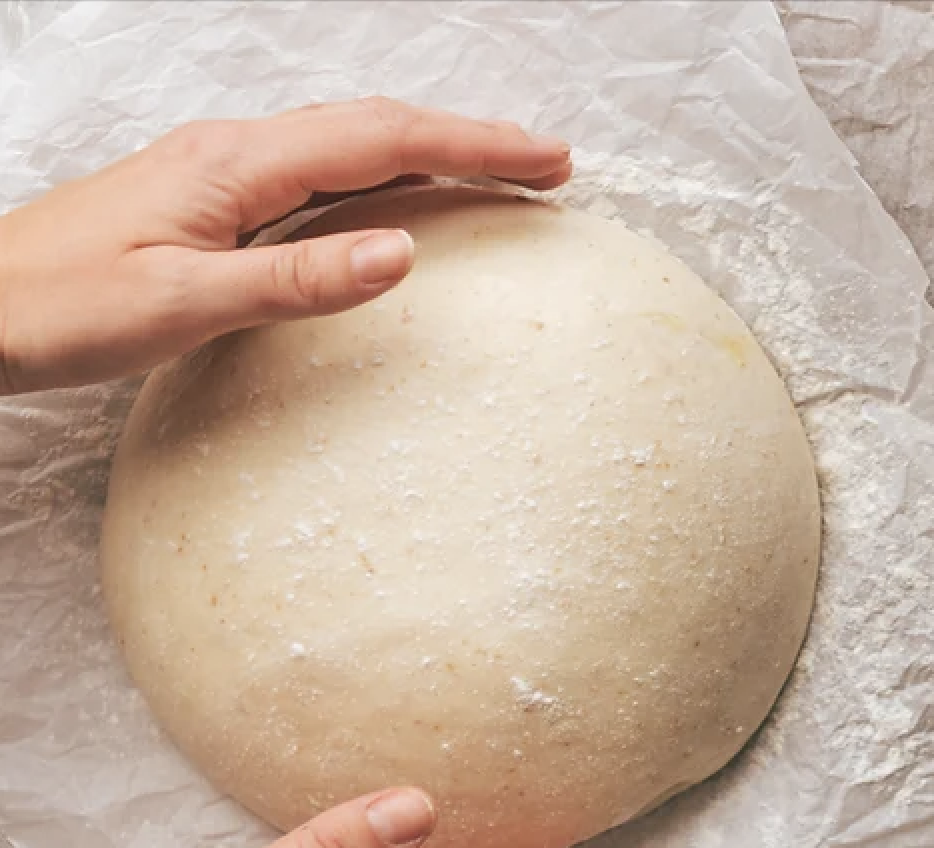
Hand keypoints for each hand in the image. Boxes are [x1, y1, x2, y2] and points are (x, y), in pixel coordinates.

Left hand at [0, 98, 572, 394]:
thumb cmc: (56, 308)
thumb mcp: (180, 305)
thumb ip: (295, 279)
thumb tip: (404, 254)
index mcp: (237, 166)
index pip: (383, 139)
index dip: (475, 147)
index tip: (549, 160)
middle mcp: (233, 153)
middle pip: (377, 125)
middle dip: (471, 139)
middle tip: (549, 164)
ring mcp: (219, 172)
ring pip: (350, 142)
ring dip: (431, 151)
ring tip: (496, 174)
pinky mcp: (207, 199)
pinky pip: (318, 171)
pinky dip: (382, 174)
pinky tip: (398, 201)